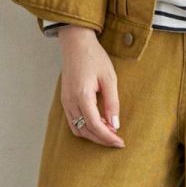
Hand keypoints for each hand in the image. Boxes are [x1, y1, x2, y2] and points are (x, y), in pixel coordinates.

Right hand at [57, 28, 124, 146]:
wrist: (76, 43)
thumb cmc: (94, 57)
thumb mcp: (109, 78)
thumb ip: (112, 103)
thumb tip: (115, 125)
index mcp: (82, 96)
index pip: (95, 125)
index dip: (108, 137)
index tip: (120, 142)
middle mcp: (70, 101)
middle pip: (85, 131)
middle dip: (102, 139)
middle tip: (117, 141)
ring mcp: (65, 101)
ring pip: (77, 129)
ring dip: (93, 135)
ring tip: (109, 133)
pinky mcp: (65, 100)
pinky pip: (73, 122)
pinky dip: (85, 128)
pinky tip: (98, 124)